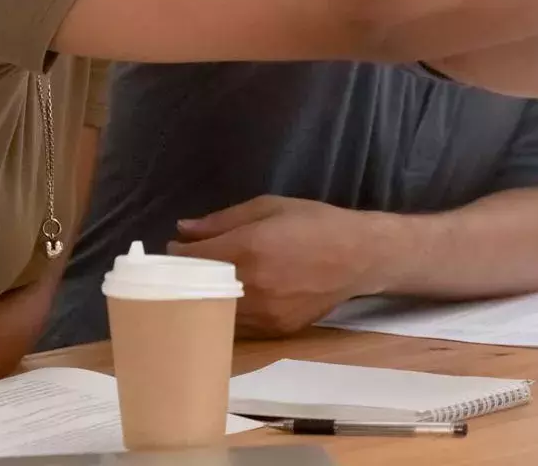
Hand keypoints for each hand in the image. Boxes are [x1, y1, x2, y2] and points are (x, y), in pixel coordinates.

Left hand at [169, 196, 383, 337]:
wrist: (361, 256)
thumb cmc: (316, 223)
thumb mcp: (270, 207)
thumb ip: (223, 220)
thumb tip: (183, 230)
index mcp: (247, 249)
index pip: (190, 259)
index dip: (176, 254)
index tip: (176, 250)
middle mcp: (251, 285)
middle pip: (196, 289)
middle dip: (186, 278)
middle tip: (186, 270)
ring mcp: (263, 313)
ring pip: (213, 312)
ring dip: (204, 299)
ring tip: (207, 285)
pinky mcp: (275, 330)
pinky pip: (237, 325)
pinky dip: (229, 313)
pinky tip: (235, 299)